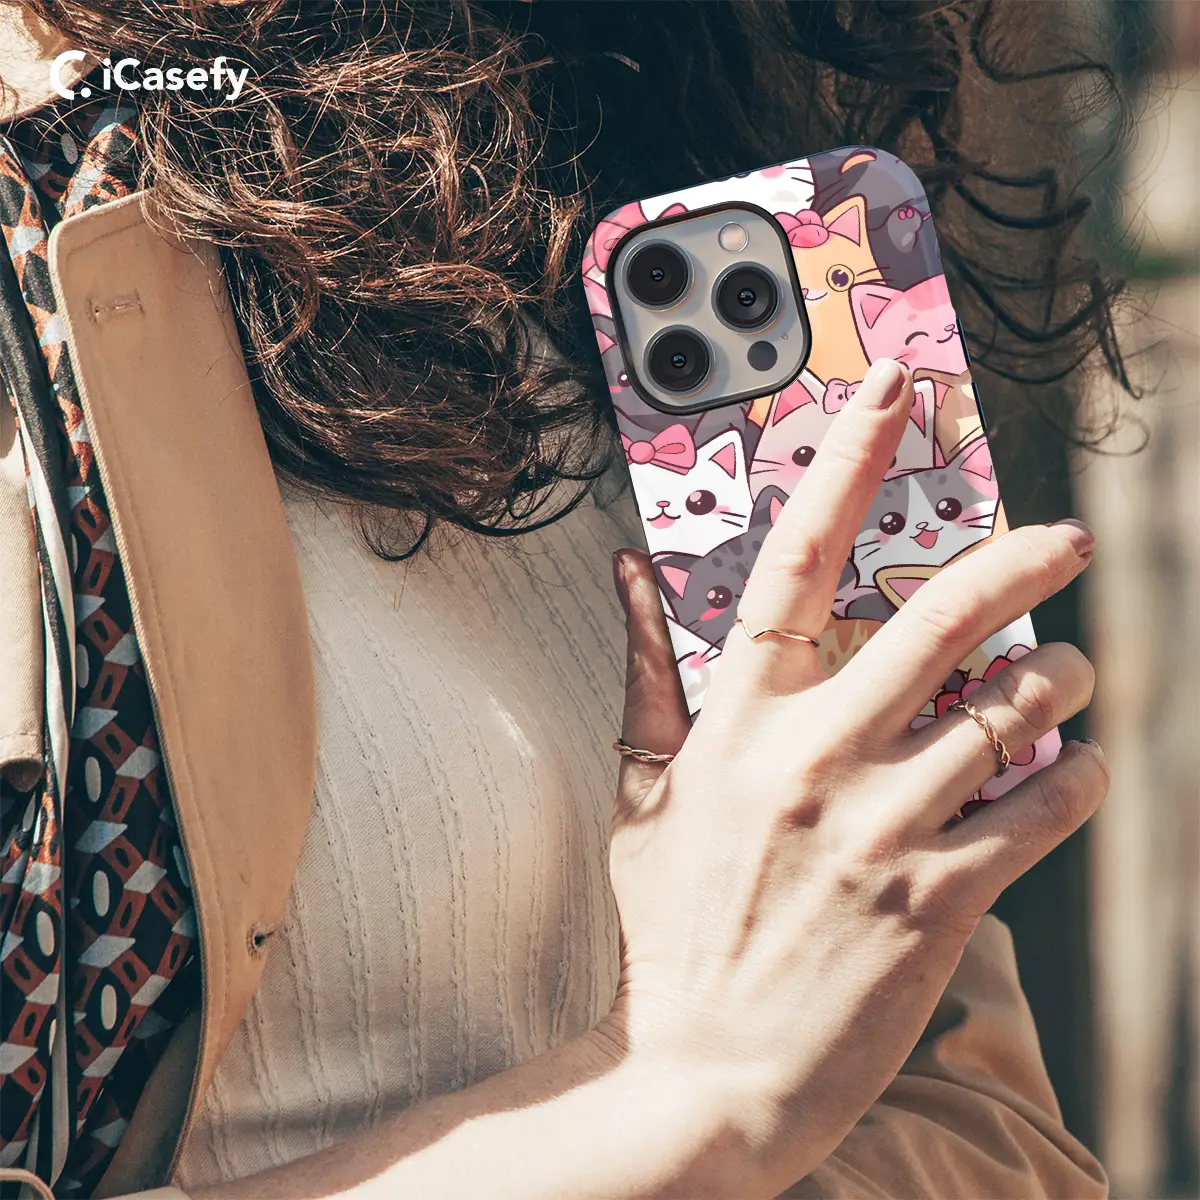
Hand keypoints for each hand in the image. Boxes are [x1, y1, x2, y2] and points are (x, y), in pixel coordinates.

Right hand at [606, 359, 1107, 1195]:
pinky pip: (1036, 810)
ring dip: (1060, 681)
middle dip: (1019, 561)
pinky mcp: (937, 899)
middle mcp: (813, 758)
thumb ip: (645, 673)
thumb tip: (627, 571)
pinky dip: (1074, 777)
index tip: (894, 396)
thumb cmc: (673, 927)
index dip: (848, 464)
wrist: (704, 1072)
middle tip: (1065, 538)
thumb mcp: (642, 794)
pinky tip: (1075, 767)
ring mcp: (879, 827)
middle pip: (938, 619)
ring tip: (1072, 675)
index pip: (796, 561)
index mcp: (738, 722)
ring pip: (1007, 713)